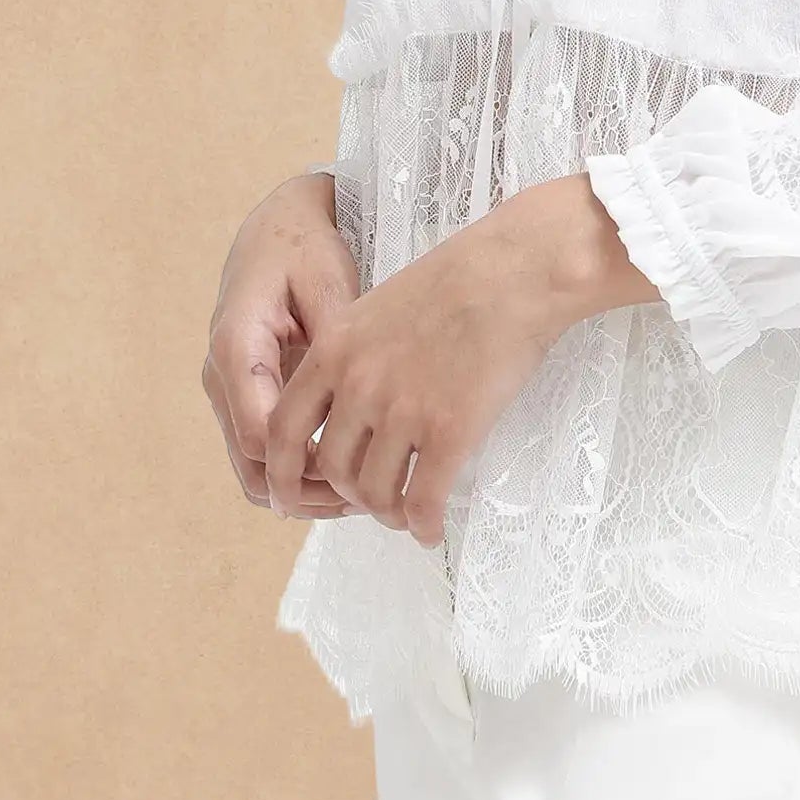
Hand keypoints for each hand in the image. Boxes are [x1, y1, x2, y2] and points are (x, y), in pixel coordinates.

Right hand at [203, 171, 359, 518]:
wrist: (278, 228)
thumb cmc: (306, 249)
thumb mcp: (328, 283)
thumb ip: (337, 342)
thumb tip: (356, 404)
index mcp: (236, 346)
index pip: (262, 434)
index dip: (309, 466)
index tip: (361, 471)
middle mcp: (221, 376)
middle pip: (254, 465)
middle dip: (307, 490)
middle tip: (366, 498)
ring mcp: (227, 391)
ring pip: (252, 470)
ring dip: (301, 490)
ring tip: (360, 494)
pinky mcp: (243, 397)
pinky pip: (262, 452)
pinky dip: (295, 472)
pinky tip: (344, 472)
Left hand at [262, 179, 621, 545]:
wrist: (516, 270)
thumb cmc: (458, 279)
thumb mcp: (380, 307)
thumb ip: (353, 355)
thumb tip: (348, 406)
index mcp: (335, 350)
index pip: (284, 429)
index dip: (284, 471)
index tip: (291, 493)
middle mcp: (359, 385)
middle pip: (332, 468)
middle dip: (349, 493)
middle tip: (372, 497)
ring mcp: (403, 411)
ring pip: (375, 492)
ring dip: (387, 512)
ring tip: (404, 511)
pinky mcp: (450, 432)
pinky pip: (422, 501)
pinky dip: (423, 526)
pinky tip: (431, 529)